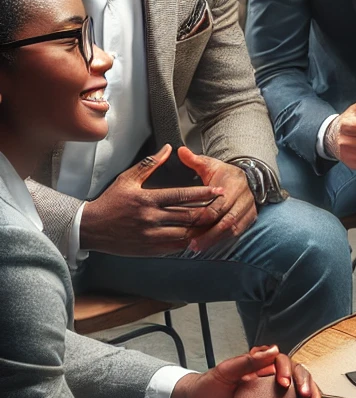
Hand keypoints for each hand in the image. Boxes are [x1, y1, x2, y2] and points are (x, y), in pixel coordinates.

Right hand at [80, 145, 225, 254]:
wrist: (90, 227)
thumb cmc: (110, 201)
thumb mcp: (128, 179)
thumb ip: (150, 163)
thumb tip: (169, 148)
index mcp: (148, 199)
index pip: (182, 195)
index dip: (203, 193)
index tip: (218, 191)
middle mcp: (150, 218)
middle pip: (187, 215)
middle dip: (208, 211)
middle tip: (223, 207)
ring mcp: (149, 235)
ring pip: (184, 233)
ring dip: (200, 228)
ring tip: (215, 222)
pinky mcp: (147, 249)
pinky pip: (174, 247)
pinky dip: (187, 242)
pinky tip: (197, 237)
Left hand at [170, 345, 320, 397]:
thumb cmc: (208, 386)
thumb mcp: (226, 371)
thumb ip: (248, 361)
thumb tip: (274, 349)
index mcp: (264, 367)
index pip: (288, 366)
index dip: (292, 374)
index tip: (287, 386)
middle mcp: (273, 381)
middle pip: (302, 384)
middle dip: (312, 394)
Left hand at [177, 147, 257, 251]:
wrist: (246, 178)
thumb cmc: (223, 173)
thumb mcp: (209, 164)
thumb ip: (194, 160)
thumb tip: (180, 150)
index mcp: (233, 185)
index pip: (218, 205)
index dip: (203, 216)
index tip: (188, 224)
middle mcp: (244, 198)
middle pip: (226, 221)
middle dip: (208, 234)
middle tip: (191, 243)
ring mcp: (249, 209)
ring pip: (233, 229)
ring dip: (214, 239)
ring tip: (197, 247)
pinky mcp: (250, 218)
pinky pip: (238, 232)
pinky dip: (223, 240)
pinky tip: (209, 245)